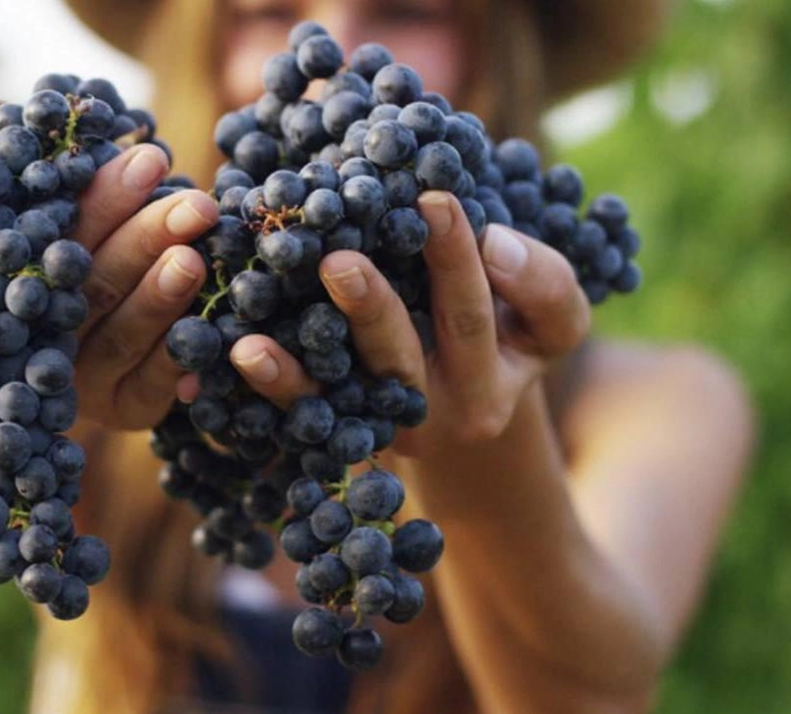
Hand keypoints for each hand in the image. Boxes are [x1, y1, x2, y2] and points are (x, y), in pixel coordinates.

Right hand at [69, 144, 218, 429]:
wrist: (113, 370)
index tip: (152, 159)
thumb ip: (100, 202)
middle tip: (195, 205)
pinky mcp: (125, 410)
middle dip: (145, 239)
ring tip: (193, 260)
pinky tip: (212, 329)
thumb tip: (138, 143)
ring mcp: (85, 377)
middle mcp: (49, 330)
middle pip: (94, 283)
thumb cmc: (109, 273)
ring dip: (159, 297)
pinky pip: (154, 384)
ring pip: (121, 335)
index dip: (107, 197)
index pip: (65, 233)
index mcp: (32, 276)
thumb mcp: (98, 236)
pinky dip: (181, 357)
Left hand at [213, 190, 590, 454]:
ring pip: (341, 395)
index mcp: (494, 382)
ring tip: (254, 337)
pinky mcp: (337, 435)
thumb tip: (493, 240)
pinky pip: (302, 413)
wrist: (468, 404)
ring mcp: (382, 429)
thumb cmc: (509, 332)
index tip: (433, 201)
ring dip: (302, 362)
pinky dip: (272, 383)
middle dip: (371, 309)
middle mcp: (436, 415)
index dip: (458, 263)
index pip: (476, 319)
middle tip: (339, 261)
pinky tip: (242, 352)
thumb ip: (541, 280)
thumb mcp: (547, 317)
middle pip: (402, 360)